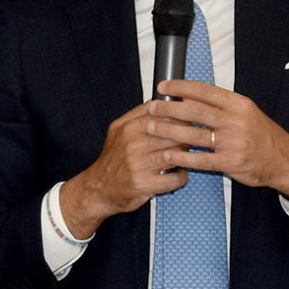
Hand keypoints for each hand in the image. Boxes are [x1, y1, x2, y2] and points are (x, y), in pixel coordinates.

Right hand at [59, 102, 195, 234]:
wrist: (98, 188)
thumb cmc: (112, 159)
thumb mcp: (118, 130)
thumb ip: (139, 113)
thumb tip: (160, 100)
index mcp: (129, 128)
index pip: (163, 116)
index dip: (181, 118)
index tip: (188, 122)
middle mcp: (133, 145)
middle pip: (173, 135)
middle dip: (186, 138)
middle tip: (190, 141)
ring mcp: (139, 165)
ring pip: (175, 154)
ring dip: (184, 157)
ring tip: (183, 157)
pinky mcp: (144, 184)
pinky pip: (174, 178)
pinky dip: (181, 177)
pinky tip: (177, 174)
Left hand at [148, 80, 288, 194]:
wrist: (283, 160)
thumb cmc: (262, 135)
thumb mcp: (246, 113)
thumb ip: (222, 105)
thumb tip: (191, 96)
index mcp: (239, 104)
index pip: (205, 91)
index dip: (181, 87)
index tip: (163, 86)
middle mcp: (235, 121)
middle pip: (196, 111)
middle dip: (169, 108)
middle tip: (151, 107)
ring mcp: (233, 142)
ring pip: (194, 134)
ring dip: (169, 131)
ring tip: (151, 128)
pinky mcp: (231, 162)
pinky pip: (201, 160)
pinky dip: (183, 157)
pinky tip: (168, 155)